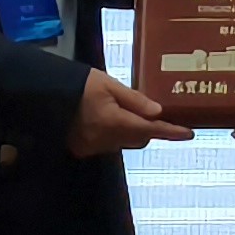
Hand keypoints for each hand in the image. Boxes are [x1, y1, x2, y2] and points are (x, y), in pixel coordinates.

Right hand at [69, 68, 189, 155]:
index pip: (150, 129)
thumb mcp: (108, 84)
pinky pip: (108, 144)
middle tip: (155, 114)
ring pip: (124, 143)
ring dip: (130, 131)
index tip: (188, 133)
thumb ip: (134, 100)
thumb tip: (158, 112)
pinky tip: (105, 119)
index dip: (170, 132)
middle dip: (149, 129)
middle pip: (139, 139)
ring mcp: (93, 147)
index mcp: (113, 121)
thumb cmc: (79, 84)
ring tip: (124, 111)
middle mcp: (105, 140)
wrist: (45, 95)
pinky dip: (114, 134)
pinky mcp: (83, 150)